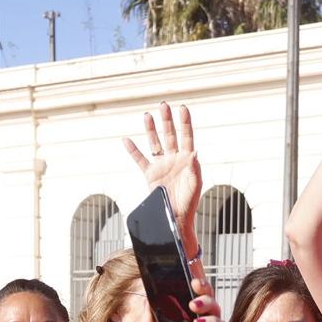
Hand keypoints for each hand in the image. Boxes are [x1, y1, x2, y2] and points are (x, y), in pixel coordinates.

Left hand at [119, 266, 224, 321]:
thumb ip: (149, 319)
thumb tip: (148, 297)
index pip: (183, 301)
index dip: (185, 288)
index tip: (181, 277)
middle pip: (203, 301)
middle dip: (201, 289)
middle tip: (194, 284)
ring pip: (215, 311)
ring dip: (207, 302)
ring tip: (195, 305)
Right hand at [122, 104, 201, 237]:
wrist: (175, 217)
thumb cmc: (189, 202)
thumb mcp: (195, 184)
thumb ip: (195, 168)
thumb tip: (194, 153)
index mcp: (187, 160)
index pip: (186, 137)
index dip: (185, 123)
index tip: (183, 108)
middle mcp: (174, 159)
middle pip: (170, 135)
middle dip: (167, 120)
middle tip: (163, 105)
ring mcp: (161, 165)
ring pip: (155, 143)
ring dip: (151, 130)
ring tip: (147, 115)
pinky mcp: (150, 174)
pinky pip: (139, 159)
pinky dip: (132, 150)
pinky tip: (126, 139)